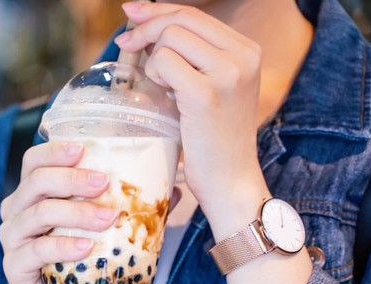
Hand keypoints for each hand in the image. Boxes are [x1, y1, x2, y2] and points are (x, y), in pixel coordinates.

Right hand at [0, 142, 112, 283]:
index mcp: (31, 195)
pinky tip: (86, 246)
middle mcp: (16, 212)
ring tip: (106, 217)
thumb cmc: (74, 263)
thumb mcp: (96, 230)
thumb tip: (173, 190)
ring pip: (37, 214)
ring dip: (75, 212)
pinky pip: (36, 251)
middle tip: (104, 182)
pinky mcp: (14, 266)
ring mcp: (12, 239)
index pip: (34, 161)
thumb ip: (125, 207)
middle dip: (72, 178)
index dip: (55, 151)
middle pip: (36, 182)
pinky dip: (62, 247)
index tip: (84, 149)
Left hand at [115, 2, 270, 238]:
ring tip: (161, 87)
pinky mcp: (207, 93)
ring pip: (170, 36)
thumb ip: (190, 58)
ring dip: (152, 58)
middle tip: (124, 42)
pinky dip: (154, 74)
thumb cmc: (211, 139)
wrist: (230, 180)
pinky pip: (164, 62)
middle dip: (145, 25)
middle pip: (181, 18)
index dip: (158, 10)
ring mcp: (228, 72)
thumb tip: (144, 26)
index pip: (194, 14)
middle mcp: (243, 55)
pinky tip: (163, 95)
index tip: (132, 13)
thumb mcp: (209, 88)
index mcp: (246, 50)